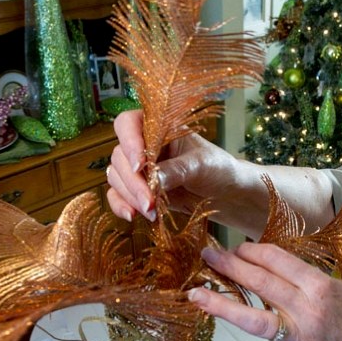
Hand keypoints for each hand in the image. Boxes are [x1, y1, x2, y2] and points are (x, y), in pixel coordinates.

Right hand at [106, 110, 238, 221]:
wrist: (225, 194)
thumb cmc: (217, 169)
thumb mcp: (202, 165)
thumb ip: (177, 169)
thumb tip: (154, 179)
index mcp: (158, 127)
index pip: (128, 124)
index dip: (129, 142)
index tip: (141, 165)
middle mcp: (143, 144)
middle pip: (120, 156)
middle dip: (133, 181)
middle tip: (150, 201)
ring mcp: (139, 168)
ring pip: (116, 176)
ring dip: (130, 196)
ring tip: (151, 212)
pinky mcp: (138, 189)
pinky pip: (117, 195)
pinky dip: (121, 205)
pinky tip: (132, 216)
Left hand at [187, 242, 341, 340]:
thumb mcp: (332, 284)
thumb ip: (298, 277)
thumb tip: (257, 264)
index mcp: (319, 285)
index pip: (277, 261)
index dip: (251, 251)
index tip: (234, 248)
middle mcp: (309, 309)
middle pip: (262, 284)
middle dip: (230, 267)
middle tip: (207, 256)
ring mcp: (302, 338)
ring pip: (256, 320)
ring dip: (223, 306)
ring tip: (197, 295)